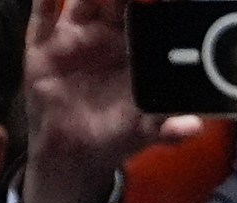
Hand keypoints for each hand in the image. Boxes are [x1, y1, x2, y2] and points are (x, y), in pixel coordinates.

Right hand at [18, 0, 202, 202]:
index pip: (150, 7)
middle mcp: (107, 30)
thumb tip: (193, 127)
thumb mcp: (145, 131)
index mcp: (137, 43)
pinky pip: (43, 15)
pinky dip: (45, 0)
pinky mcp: (43, 45)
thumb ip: (169, 126)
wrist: (71, 153)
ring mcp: (74, 34)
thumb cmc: (115, 133)